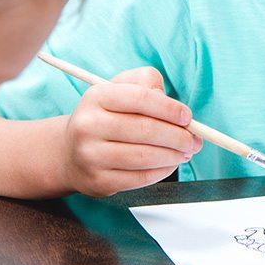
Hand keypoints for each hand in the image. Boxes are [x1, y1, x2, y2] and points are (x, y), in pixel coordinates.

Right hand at [62, 67, 202, 195]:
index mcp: (96, 97)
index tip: (187, 117)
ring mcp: (90, 155)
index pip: (141, 98)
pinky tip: (170, 164)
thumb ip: (146, 82)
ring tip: (186, 152)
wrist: (70, 152)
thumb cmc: (105, 116)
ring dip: (173, 155)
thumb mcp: (119, 89)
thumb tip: (172, 104)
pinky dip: (162, 171)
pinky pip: (139, 178)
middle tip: (195, 140)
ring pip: (144, 156)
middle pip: (145, 130)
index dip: (169, 108)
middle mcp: (88, 125)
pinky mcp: (98, 181)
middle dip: (178, 136)